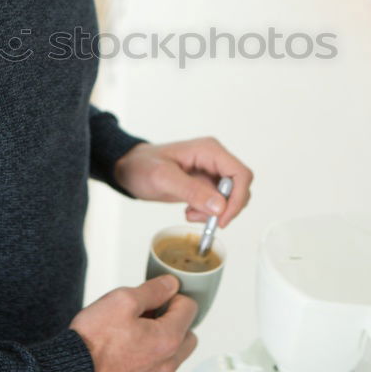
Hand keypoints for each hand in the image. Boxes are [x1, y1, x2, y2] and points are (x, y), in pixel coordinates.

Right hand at [70, 276, 197, 371]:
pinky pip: (155, 370)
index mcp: (168, 340)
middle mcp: (166, 364)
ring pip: (172, 355)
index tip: (157, 295)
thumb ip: (153, 290)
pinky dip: (148, 359)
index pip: (190, 309)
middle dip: (174, 321)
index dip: (173, 296)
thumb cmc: (93, 340)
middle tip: (148, 313)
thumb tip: (171, 285)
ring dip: (161, 341)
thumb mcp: (122, 300)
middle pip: (188, 335)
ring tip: (133, 332)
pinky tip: (125, 350)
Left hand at [113, 137, 252, 227]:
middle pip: (239, 187)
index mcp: (209, 150)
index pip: (240, 174)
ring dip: (215, 212)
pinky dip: (208, 213)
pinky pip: (218, 203)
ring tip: (190, 214)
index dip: (237, 198)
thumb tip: (219, 206)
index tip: (223, 218)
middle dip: (226, 208)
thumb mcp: (163, 178)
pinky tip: (189, 211)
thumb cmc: (142, 166)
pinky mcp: (205, 185)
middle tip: (206, 221)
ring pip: (230, 198)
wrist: (130, 169)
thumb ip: (192, 191)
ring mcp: (211, 172)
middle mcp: (214, 160)